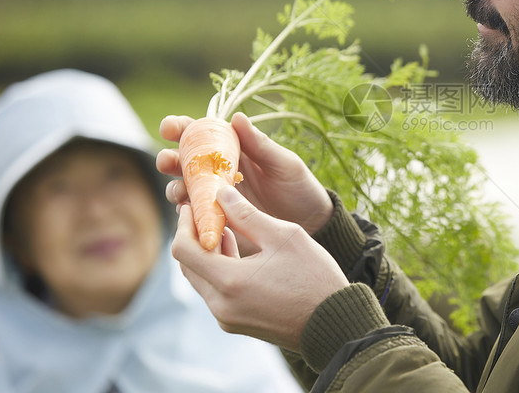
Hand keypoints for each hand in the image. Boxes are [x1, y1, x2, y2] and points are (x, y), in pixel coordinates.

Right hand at [157, 113, 333, 233]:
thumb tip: (236, 117)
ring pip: (183, 189)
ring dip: (175, 187)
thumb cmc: (299, 187)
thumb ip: (260, 144)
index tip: (170, 127)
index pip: (200, 134)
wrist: (311, 224)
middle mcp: (219, 171)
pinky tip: (192, 214)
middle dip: (168, 159)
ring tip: (182, 191)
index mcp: (233, 149)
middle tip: (167, 161)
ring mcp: (216, 197)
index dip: (181, 128)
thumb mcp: (284, 164)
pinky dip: (188, 214)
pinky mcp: (218, 220)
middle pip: (183, 161)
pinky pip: (194, 216)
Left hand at [172, 185, 348, 350]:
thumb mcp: (283, 237)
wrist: (334, 322)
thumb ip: (247, 215)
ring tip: (224, 227)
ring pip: (201, 279)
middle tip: (206, 212)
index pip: (184, 249)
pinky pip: (215, 292)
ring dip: (206, 252)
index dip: (184, 224)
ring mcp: (227, 318)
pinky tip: (236, 250)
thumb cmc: (314, 276)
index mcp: (230, 281)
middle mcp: (221, 305)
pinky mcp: (236, 323)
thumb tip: (221, 194)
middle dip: (194, 236)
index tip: (191, 205)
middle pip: (188, 265)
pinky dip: (219, 269)